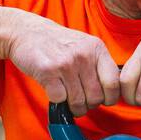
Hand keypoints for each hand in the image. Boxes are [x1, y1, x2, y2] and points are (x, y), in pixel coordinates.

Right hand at [4, 13, 119, 116]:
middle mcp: (83, 55)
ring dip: (74, 107)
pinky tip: (55, 90)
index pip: (114, 83)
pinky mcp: (47, 72)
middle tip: (82, 101)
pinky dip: (57, 101)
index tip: (103, 100)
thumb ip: (99, 65)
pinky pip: (60, 99)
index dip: (110, 98)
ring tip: (69, 99)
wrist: (26, 32)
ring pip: (78, 101)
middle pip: (96, 97)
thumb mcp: (85, 46)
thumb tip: (113, 93)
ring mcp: (65, 63)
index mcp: (97, 48)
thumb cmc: (59, 43)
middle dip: (89, 104)